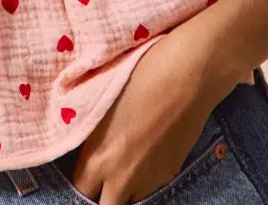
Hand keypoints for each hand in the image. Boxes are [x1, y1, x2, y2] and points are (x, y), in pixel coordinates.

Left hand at [67, 27, 227, 204]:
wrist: (189, 76)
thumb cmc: (141, 75)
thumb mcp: (103, 99)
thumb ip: (90, 128)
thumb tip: (84, 138)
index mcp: (98, 157)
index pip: (79, 189)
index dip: (80, 178)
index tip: (83, 167)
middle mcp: (122, 177)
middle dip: (101, 193)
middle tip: (102, 173)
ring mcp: (149, 179)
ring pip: (131, 199)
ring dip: (125, 188)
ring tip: (126, 161)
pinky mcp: (171, 173)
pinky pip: (151, 187)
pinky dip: (146, 178)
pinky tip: (148, 152)